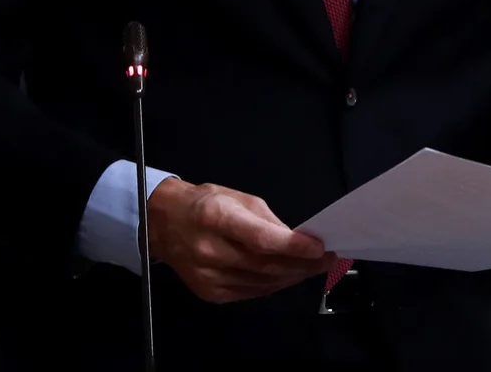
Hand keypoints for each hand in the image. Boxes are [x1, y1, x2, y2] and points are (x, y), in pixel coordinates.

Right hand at [147, 178, 335, 302]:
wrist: (165, 224)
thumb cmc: (204, 204)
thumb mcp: (238, 198)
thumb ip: (268, 221)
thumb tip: (297, 240)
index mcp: (217, 218)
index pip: (261, 239)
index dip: (293, 246)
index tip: (318, 248)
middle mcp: (210, 250)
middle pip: (265, 265)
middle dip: (302, 264)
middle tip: (326, 260)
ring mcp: (208, 275)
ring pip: (261, 283)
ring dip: (291, 277)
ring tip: (311, 268)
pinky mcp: (209, 292)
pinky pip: (250, 292)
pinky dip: (272, 285)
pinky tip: (287, 276)